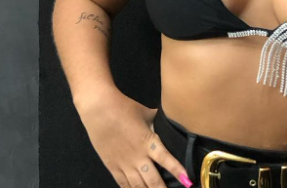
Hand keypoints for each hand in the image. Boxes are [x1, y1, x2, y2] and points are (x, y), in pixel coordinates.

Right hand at [76, 88, 192, 187]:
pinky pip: (123, 183)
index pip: (166, 160)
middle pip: (153, 180)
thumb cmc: (124, 108)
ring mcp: (124, 163)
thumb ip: (157, 122)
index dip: (178, 171)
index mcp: (148, 142)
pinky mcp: (112, 166)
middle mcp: (138, 156)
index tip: (187, 181)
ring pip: (138, 186)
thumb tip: (169, 120)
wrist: (99, 109)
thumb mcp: (146, 113)